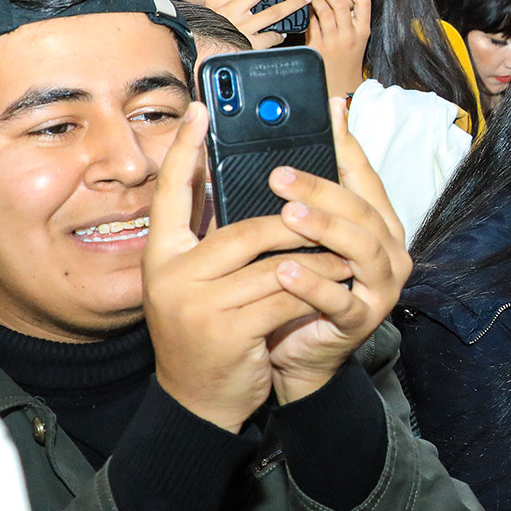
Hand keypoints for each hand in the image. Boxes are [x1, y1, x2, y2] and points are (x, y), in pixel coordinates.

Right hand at [143, 104, 341, 431]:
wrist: (200, 402)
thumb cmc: (211, 331)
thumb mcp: (201, 280)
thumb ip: (214, 235)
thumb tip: (238, 179)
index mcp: (162, 254)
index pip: (170, 191)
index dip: (184, 148)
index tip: (200, 108)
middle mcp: (171, 275)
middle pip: (245, 228)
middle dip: (297, 219)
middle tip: (329, 206)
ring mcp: (196, 305)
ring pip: (275, 261)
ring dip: (319, 254)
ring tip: (348, 246)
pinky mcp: (227, 332)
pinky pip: (287, 295)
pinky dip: (318, 285)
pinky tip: (340, 278)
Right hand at [205, 0, 310, 48]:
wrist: (201, 52)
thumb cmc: (211, 23)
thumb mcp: (214, 1)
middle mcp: (229, 11)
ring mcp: (240, 29)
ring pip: (274, 13)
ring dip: (294, 3)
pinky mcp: (249, 45)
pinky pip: (271, 37)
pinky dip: (279, 34)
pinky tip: (285, 30)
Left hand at [261, 96, 408, 404]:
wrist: (294, 355)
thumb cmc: (296, 289)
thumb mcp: (299, 236)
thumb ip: (300, 196)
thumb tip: (276, 145)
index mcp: (376, 223)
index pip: (364, 175)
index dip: (346, 142)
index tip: (328, 108)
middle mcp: (388, 250)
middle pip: (362, 209)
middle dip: (322, 188)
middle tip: (279, 174)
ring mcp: (380, 286)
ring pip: (361, 248)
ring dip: (324, 229)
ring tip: (287, 215)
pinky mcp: (362, 320)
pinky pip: (340, 299)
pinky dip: (313, 283)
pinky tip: (283, 269)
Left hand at [307, 0, 371, 99]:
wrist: (341, 83)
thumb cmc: (348, 58)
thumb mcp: (359, 38)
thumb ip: (353, 19)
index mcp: (363, 31)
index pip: (364, 1)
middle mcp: (349, 35)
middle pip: (340, 2)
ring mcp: (333, 41)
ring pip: (323, 10)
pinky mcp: (317, 46)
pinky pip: (311, 22)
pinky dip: (309, 14)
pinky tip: (309, 12)